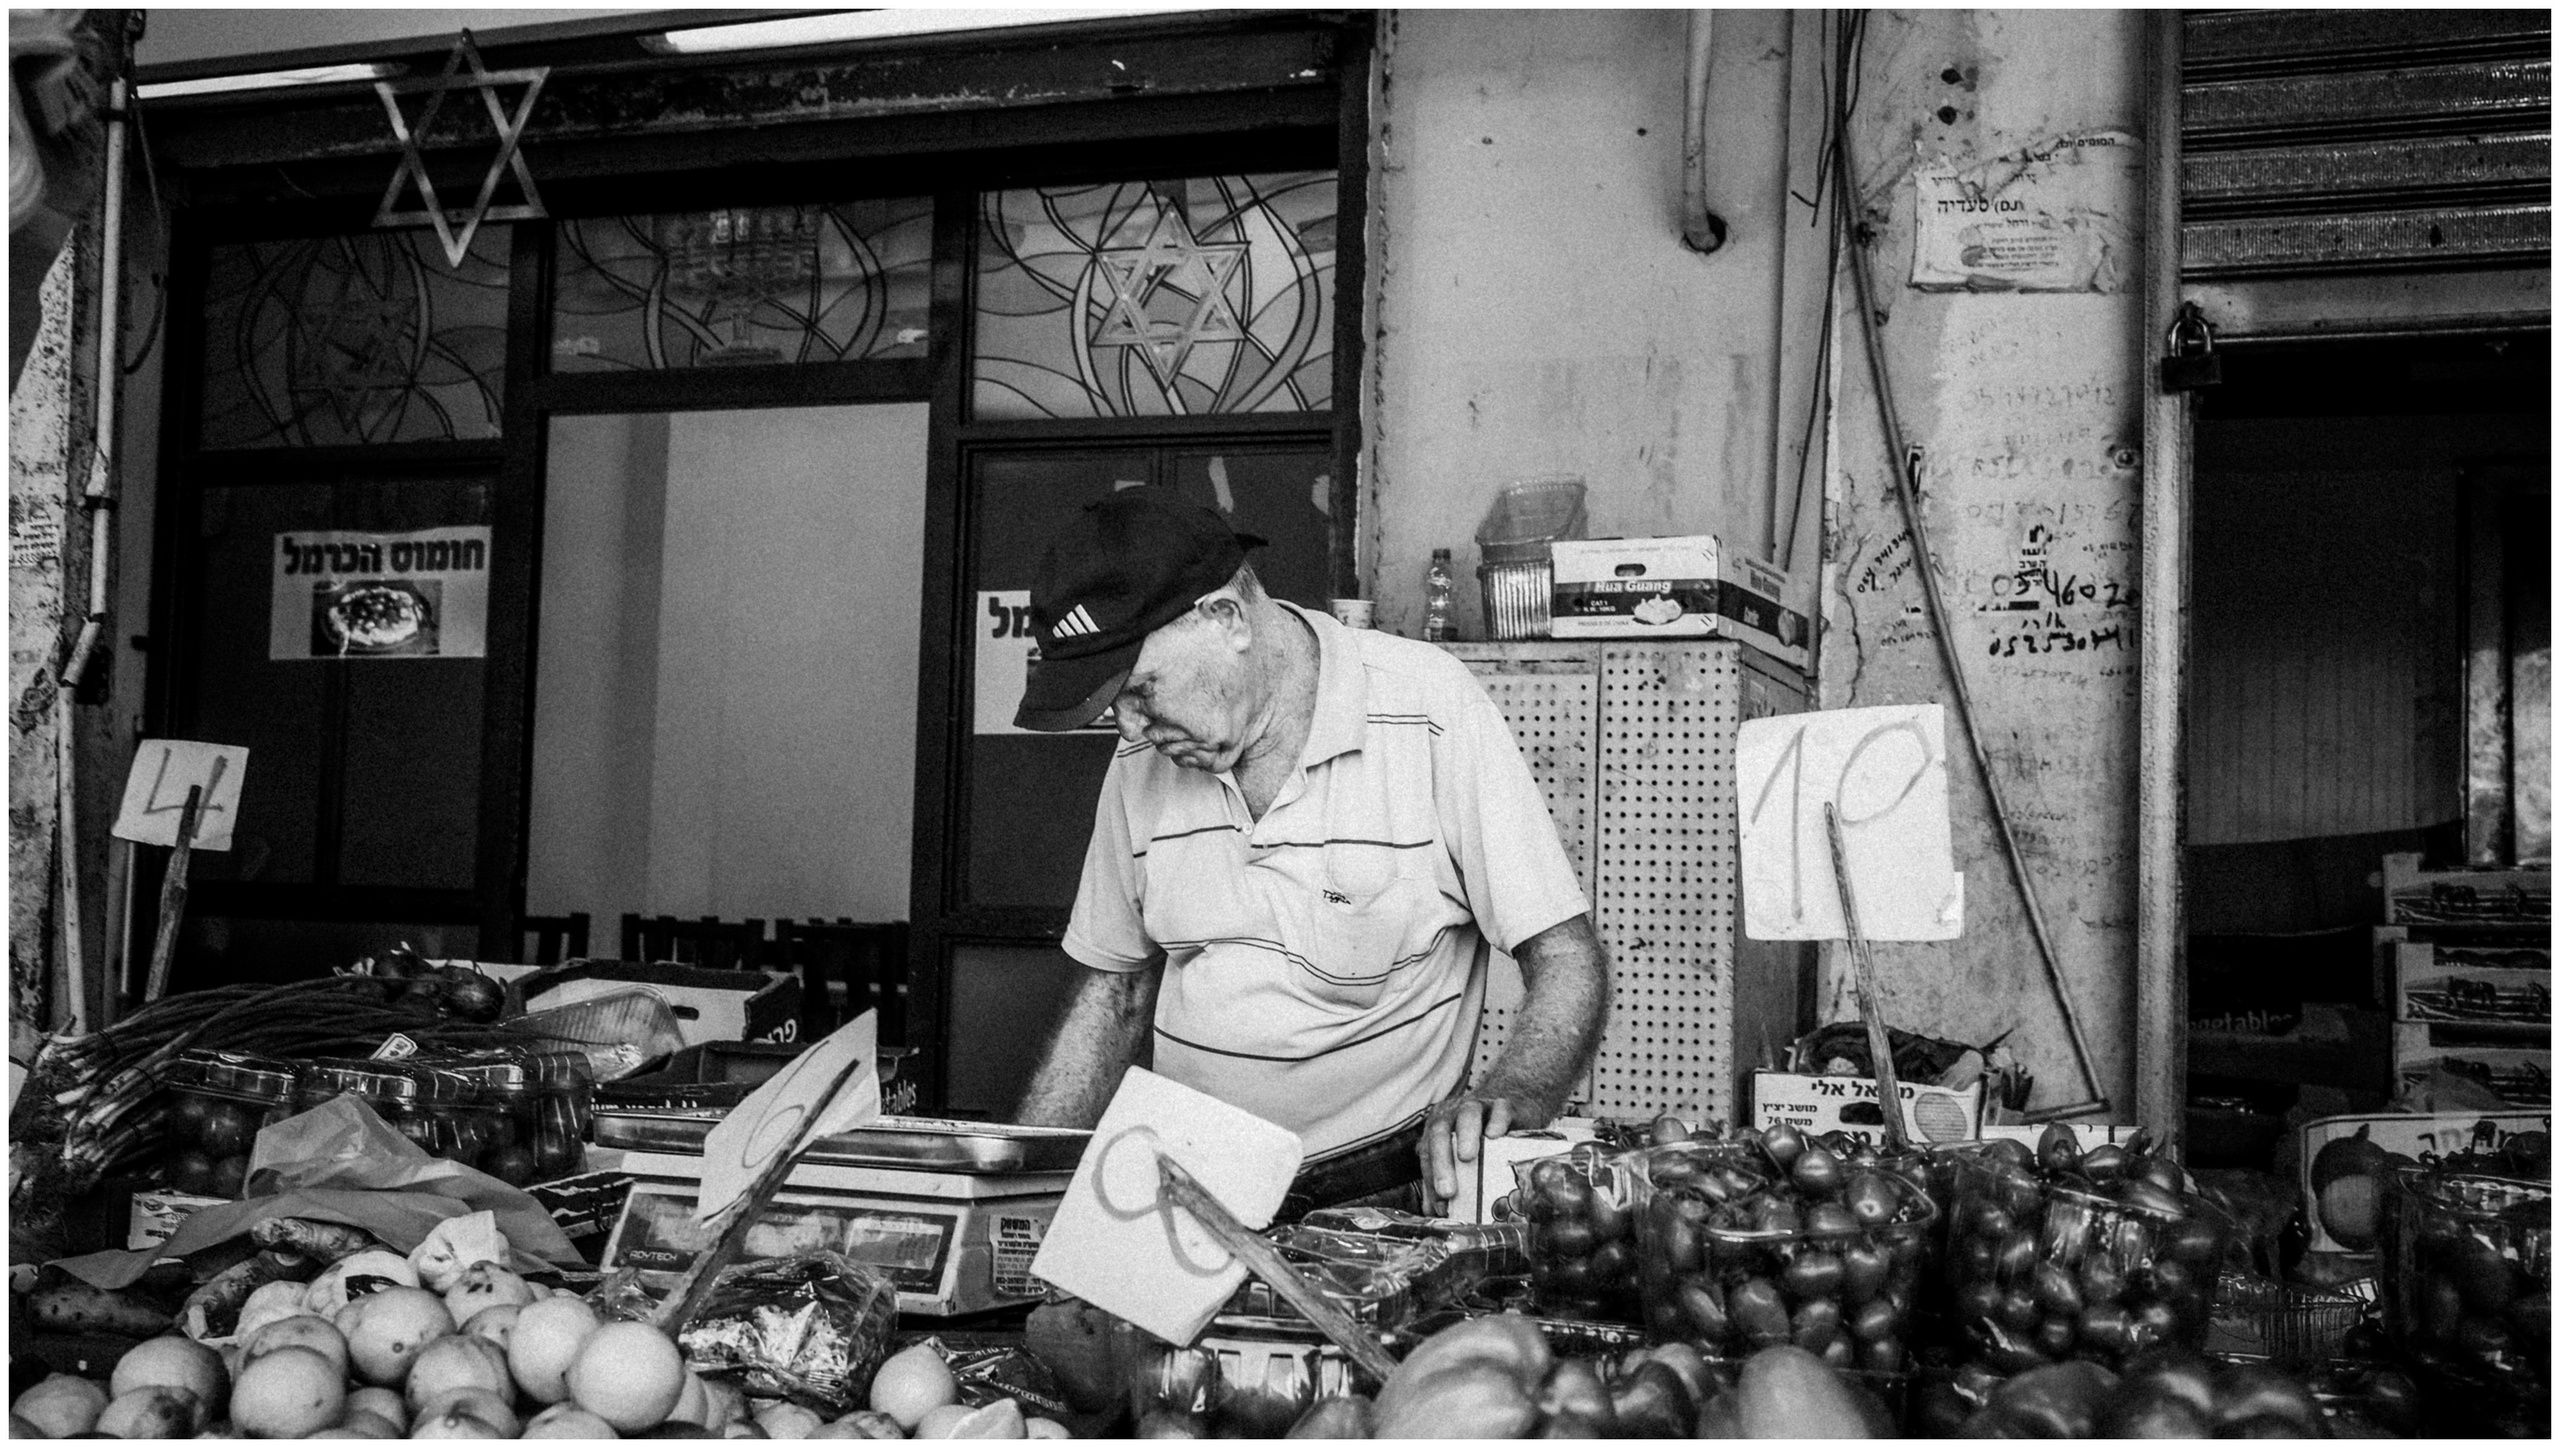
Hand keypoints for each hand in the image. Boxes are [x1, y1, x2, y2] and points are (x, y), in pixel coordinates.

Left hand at [1418, 1091, 1553, 1208]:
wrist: (1512, 1106)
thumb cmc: (1483, 1137)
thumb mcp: (1463, 1157)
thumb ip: (1447, 1179)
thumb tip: (1436, 1211)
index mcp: (1438, 1129)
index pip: (1427, 1152)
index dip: (1430, 1179)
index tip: (1440, 1206)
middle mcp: (1454, 1115)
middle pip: (1440, 1132)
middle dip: (1441, 1162)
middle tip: (1448, 1191)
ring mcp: (1479, 1107)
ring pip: (1467, 1115)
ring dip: (1464, 1135)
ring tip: (1466, 1157)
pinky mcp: (1504, 1105)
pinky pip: (1500, 1110)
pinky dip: (1496, 1121)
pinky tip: (1495, 1135)